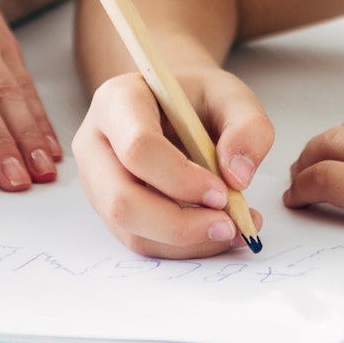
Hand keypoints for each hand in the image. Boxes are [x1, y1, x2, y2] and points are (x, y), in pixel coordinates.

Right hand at [75, 65, 270, 257]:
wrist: (174, 106)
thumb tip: (238, 177)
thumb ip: (247, 127)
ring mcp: (97, 182)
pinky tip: (216, 233)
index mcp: (117, 101)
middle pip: (122, 200)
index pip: (138, 148)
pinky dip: (184, 247)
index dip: (181, 178)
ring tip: (232, 229)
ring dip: (186, 241)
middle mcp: (95, 144)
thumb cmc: (197, 98)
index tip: (223, 192)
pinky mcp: (109, 211)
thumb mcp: (231, 95)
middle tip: (229, 225)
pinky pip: (142, 242)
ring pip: (131, 230)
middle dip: (179, 224)